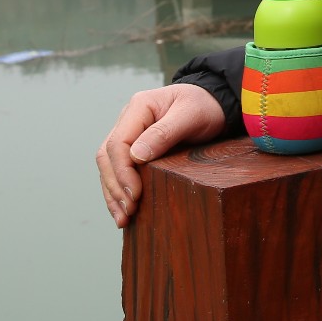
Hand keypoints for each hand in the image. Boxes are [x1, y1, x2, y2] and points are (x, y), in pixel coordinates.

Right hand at [96, 82, 226, 225]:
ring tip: (123, 218)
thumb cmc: (204, 106)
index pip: (118, 143)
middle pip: (108, 157)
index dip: (123, 172)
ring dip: (113, 193)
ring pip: (108, 166)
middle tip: (129, 212)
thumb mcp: (191, 115)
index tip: (135, 194)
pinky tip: (122, 209)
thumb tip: (136, 156)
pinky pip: (118, 169)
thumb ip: (164, 133)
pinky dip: (118, 190)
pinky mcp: (133, 147)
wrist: (213, 102)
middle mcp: (128, 120)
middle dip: (116, 187)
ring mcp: (129, 134)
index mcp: (138, 107)